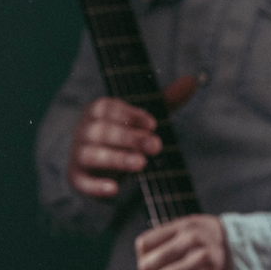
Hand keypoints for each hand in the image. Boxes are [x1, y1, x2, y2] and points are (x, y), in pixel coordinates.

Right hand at [67, 76, 196, 197]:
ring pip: (91, 154)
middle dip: (129, 137)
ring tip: (141, 164)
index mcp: (97, 111)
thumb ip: (165, 100)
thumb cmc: (122, 136)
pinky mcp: (77, 179)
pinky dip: (96, 185)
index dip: (129, 114)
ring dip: (116, 158)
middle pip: (101, 129)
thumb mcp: (143, 118)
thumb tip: (192, 79)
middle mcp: (84, 130)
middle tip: (156, 146)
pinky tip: (114, 189)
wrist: (94, 166)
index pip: (108, 107)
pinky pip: (83, 182)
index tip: (153, 124)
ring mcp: (78, 155)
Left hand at [135, 214, 231, 269]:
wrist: (256, 255)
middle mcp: (190, 240)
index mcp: (184, 225)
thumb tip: (147, 255)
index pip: (145, 243)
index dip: (142, 260)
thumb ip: (175, 235)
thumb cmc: (222, 244)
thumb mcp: (199, 227)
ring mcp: (199, 261)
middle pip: (148, 264)